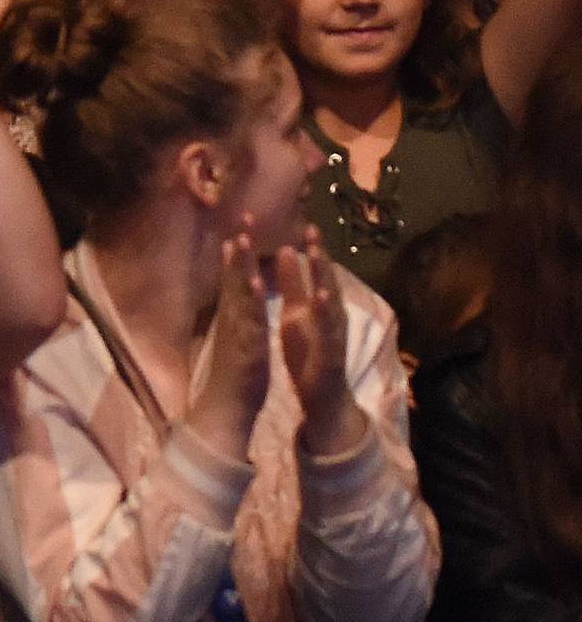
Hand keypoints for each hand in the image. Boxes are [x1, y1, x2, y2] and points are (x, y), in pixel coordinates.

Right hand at [186, 224, 271, 460]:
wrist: (224, 411)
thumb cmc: (233, 375)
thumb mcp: (235, 339)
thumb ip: (233, 314)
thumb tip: (234, 290)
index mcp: (232, 318)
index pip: (234, 277)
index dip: (238, 250)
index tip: (242, 221)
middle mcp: (232, 320)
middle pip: (233, 278)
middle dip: (239, 247)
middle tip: (242, 216)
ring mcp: (237, 334)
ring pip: (238, 295)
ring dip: (239, 267)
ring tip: (242, 239)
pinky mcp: (245, 349)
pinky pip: (248, 322)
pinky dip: (250, 303)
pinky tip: (252, 284)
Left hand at [274, 228, 360, 450]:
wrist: (322, 398)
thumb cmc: (309, 352)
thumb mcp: (296, 313)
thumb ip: (293, 284)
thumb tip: (287, 249)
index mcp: (317, 307)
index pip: (317, 273)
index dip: (313, 249)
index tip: (305, 222)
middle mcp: (330, 317)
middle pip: (327, 282)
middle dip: (320, 257)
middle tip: (313, 228)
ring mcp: (334, 336)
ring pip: (331, 304)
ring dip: (325, 280)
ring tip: (318, 257)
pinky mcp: (331, 356)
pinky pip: (329, 334)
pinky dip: (325, 317)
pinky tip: (321, 299)